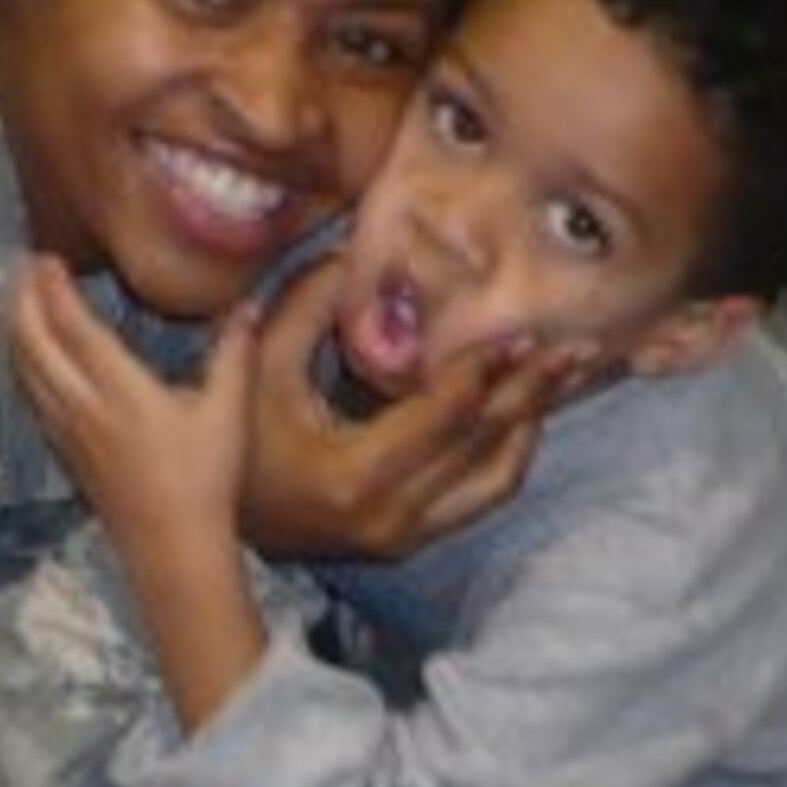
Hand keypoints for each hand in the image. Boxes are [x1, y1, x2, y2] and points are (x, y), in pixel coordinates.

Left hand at [6, 253, 250, 551]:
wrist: (172, 548)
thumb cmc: (203, 483)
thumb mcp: (228, 413)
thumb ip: (235, 354)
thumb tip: (248, 307)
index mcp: (121, 390)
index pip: (73, 326)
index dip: (53, 288)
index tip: (46, 258)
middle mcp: (83, 407)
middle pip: (31, 342)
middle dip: (20, 299)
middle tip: (23, 267)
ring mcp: (67, 431)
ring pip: (22, 369)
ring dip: (15, 328)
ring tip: (18, 300)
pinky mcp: (64, 452)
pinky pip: (29, 394)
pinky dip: (22, 362)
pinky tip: (29, 356)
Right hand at [237, 261, 583, 559]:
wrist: (211, 524)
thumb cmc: (230, 441)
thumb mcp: (255, 366)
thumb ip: (309, 305)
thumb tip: (359, 249)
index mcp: (355, 477)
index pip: (444, 416)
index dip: (485, 369)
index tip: (518, 326)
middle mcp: (392, 517)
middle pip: (487, 446)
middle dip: (534, 392)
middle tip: (576, 347)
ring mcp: (406, 534)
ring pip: (499, 477)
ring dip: (534, 422)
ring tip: (567, 373)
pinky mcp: (413, 537)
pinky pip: (483, 494)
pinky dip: (512, 449)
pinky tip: (528, 408)